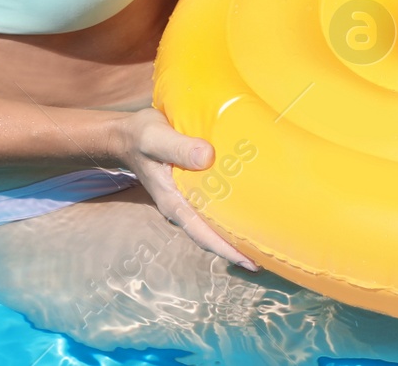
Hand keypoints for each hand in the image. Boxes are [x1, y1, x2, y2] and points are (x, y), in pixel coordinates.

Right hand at [112, 107, 259, 271]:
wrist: (126, 134)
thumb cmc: (141, 136)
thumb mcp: (155, 138)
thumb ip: (178, 147)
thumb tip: (207, 157)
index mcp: (173, 202)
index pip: (203, 234)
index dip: (226, 250)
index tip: (250, 263)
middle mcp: (182, 205)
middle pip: (213, 234)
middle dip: (239, 247)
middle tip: (271, 255)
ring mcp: (187, 198)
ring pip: (215, 221)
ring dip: (237, 231)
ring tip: (268, 237)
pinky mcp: (193, 186)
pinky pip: (215, 204)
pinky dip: (232, 210)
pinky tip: (251, 206)